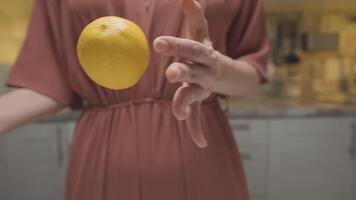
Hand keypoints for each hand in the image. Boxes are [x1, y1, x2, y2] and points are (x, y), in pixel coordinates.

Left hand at [154, 0, 220, 146]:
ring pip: (192, 94)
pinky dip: (196, 129)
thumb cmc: (202, 51)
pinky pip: (197, 116)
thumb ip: (194, 14)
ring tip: (178, 113)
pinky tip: (200, 142)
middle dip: (181, 70)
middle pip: (192, 69)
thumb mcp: (201, 32)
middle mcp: (204, 70)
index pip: (191, 45)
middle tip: (171, 74)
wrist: (220, 72)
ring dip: (185, 102)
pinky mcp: (198, 101)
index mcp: (203, 52)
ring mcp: (202, 87)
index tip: (159, 43)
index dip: (177, 44)